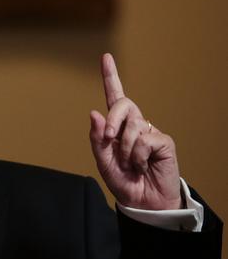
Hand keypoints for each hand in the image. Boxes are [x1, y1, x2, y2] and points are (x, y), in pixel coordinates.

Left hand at [89, 53, 181, 209]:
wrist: (142, 201)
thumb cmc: (123, 180)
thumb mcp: (103, 161)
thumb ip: (97, 139)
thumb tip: (94, 113)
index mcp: (118, 127)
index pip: (115, 98)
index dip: (111, 77)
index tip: (106, 57)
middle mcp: (135, 124)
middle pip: (123, 105)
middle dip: (113, 120)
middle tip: (110, 139)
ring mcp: (150, 131)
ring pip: (133, 126)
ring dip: (124, 150)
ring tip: (130, 164)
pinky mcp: (163, 141)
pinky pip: (145, 140)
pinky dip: (137, 155)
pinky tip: (143, 165)